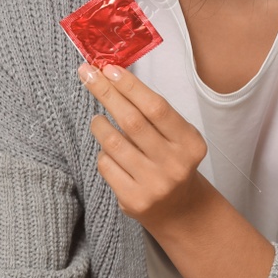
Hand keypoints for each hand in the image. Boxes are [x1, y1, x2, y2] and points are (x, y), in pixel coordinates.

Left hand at [76, 61, 214, 234]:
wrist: (180, 209)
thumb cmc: (171, 160)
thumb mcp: (176, 137)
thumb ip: (151, 112)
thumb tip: (112, 75)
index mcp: (190, 143)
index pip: (156, 108)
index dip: (130, 86)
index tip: (109, 68)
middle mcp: (175, 164)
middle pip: (132, 122)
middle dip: (106, 94)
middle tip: (87, 74)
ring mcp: (154, 184)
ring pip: (113, 143)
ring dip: (99, 125)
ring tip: (98, 120)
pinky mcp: (134, 200)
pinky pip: (106, 165)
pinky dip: (102, 153)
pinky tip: (109, 151)